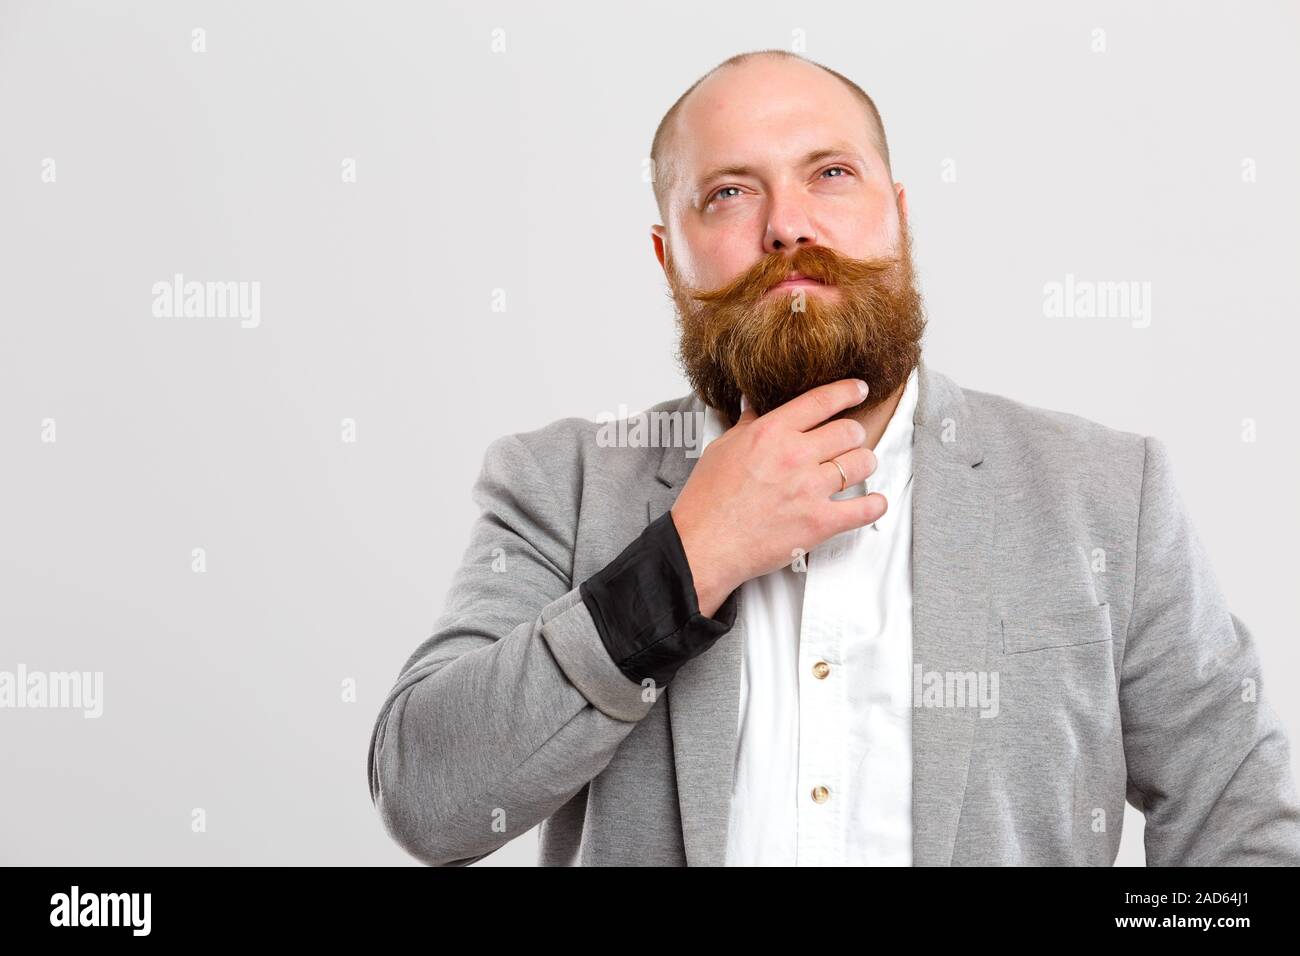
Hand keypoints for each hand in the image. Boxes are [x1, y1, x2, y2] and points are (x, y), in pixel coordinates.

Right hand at [671, 378, 885, 616]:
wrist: (704, 545)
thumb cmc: (707, 500)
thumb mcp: (722, 449)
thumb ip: (746, 425)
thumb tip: (752, 404)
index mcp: (771, 432)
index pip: (822, 400)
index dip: (847, 391)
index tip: (858, 389)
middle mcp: (795, 455)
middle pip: (849, 430)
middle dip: (853, 434)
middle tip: (849, 441)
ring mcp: (810, 489)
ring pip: (862, 463)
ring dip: (863, 464)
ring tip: (857, 469)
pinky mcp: (820, 523)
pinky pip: (864, 509)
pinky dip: (874, 505)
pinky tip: (873, 501)